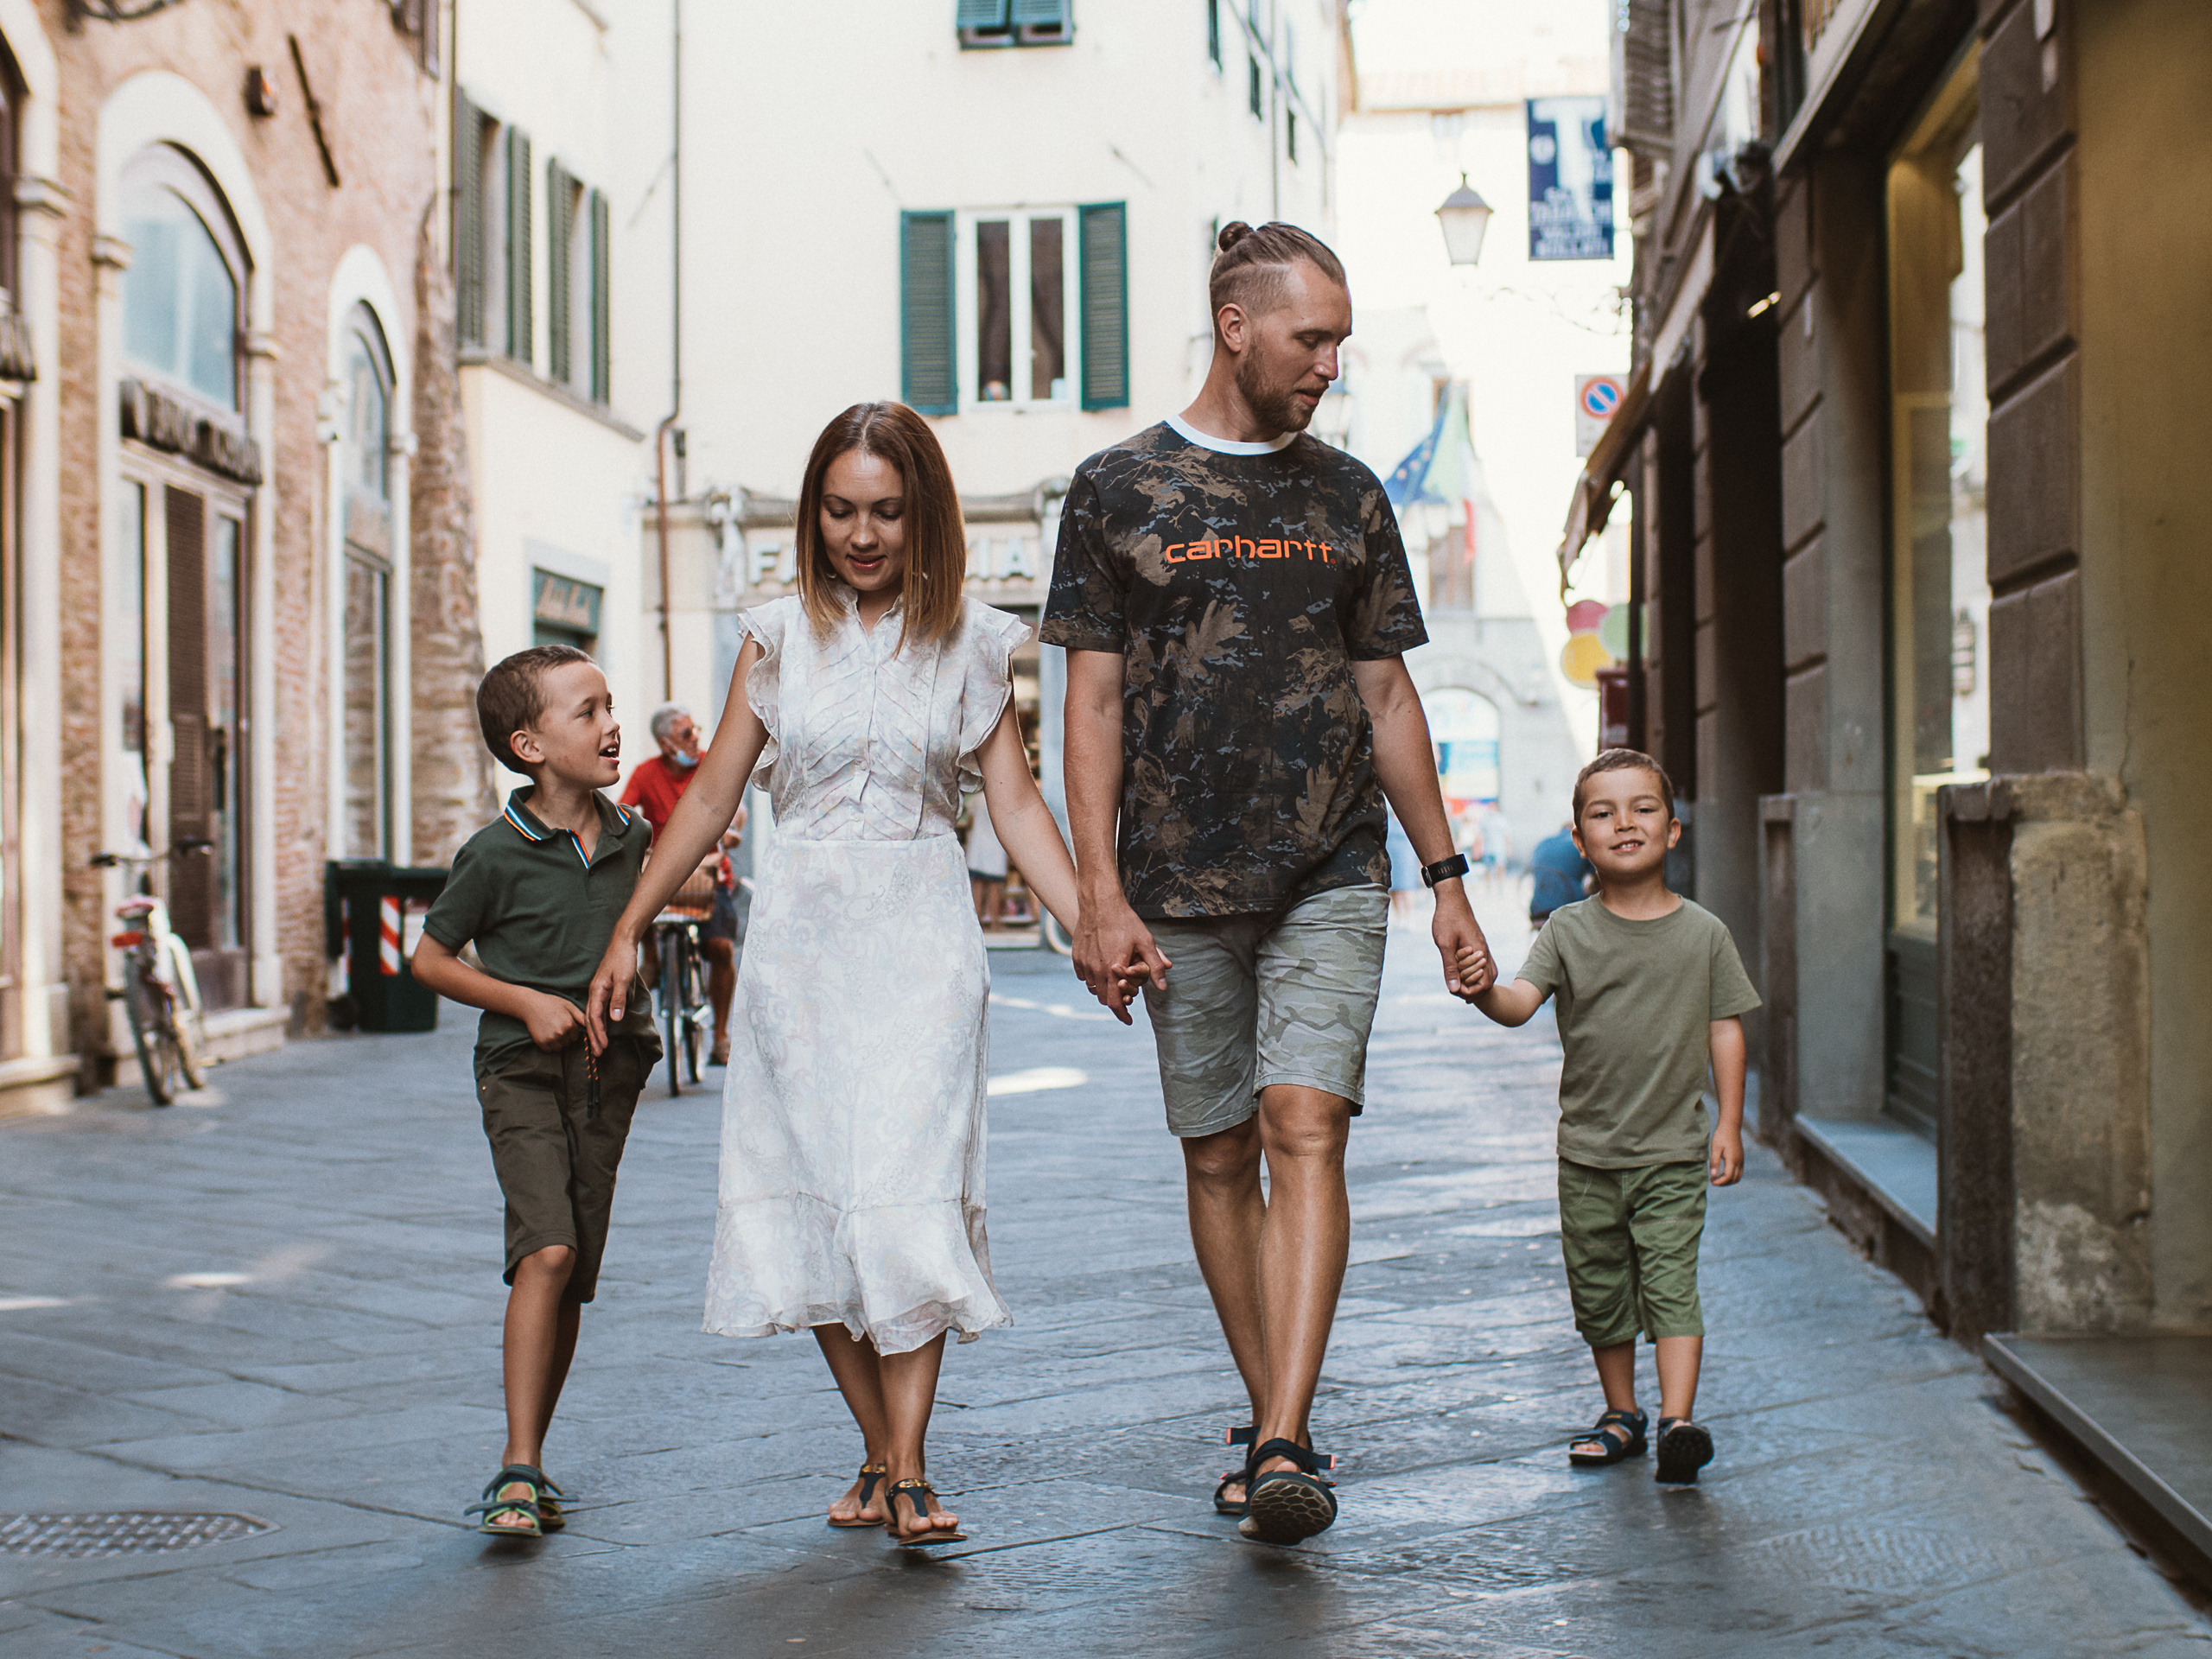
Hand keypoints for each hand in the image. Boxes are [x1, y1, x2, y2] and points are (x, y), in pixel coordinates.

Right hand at [525, 992, 586, 1050]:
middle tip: (556, 1027)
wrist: (531, 1005)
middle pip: (568, 1043)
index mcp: (569, 1024)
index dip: (570, 1032)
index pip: (575, 1037)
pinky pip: (549, 1050)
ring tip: (551, 1032)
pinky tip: (546, 1035)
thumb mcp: (568, 1006)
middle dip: (564, 1037)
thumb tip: (591, 1025)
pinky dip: (548, 1046)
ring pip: (559, 1048)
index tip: (563, 1025)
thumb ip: (581, 1016)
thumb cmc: (551, 1003)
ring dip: (557, 1043)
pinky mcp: (541, 1042)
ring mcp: (551, 1039)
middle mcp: (561, 1033)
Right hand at [583, 927, 639, 1053]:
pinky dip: (599, 1021)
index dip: (598, 1033)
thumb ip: (619, 999)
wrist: (622, 942)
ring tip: (599, 1046)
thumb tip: (614, 1019)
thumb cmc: (623, 959)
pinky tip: (603, 1028)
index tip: (602, 1047)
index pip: (594, 1017)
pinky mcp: (603, 989)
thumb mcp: (623, 979)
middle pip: (591, 1019)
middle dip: (594, 1037)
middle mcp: (595, 992)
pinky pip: (598, 1009)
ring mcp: (598, 991)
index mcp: (597, 990)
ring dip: (596, 1031)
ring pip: (594, 1015)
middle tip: (597, 1054)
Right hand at [1073, 892, 1170, 1025]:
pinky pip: (1084, 977)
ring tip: (1115, 982)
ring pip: (1093, 989)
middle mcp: (1097, 970)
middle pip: (1104, 999)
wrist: (1100, 903)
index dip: (1122, 1015)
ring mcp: (1084, 963)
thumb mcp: (1146, 942)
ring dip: (1104, 990)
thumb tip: (1163, 987)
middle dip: (1115, 1002)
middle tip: (1126, 996)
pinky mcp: (1076, 956)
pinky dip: (1093, 979)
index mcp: (1114, 970)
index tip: (1129, 1020)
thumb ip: (1155, 966)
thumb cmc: (1125, 921)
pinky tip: (1102, 969)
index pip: (1115, 1003)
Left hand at [1430, 882, 1489, 1002]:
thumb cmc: (1447, 919)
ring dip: (1474, 982)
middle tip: (1454, 988)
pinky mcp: (1478, 945)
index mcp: (1480, 953)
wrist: (1452, 900)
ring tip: (1458, 984)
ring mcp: (1483, 949)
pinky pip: (1483, 965)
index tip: (1454, 989)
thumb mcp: (1445, 945)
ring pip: (1487, 974)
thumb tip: (1453, 989)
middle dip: (1473, 990)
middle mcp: (1485, 952)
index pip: (1484, 985)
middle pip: (1488, 982)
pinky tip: (1461, 973)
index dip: (1470, 992)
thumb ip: (1450, 967)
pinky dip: (1474, 973)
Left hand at [1709, 1127, 1743, 1185]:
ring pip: (1737, 1177)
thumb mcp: (1715, 1148)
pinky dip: (1731, 1177)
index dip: (1719, 1181)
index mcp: (1732, 1159)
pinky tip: (1722, 1173)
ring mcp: (1741, 1161)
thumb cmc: (1721, 1136)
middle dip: (1723, 1183)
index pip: (1728, 1176)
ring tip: (1717, 1178)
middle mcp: (1739, 1162)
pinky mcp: (1741, 1159)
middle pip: (1734, 1179)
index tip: (1711, 1181)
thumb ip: (1714, 1161)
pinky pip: (1739, 1172)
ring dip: (1728, 1181)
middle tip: (1712, 1181)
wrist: (1731, 1127)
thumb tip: (1713, 1175)